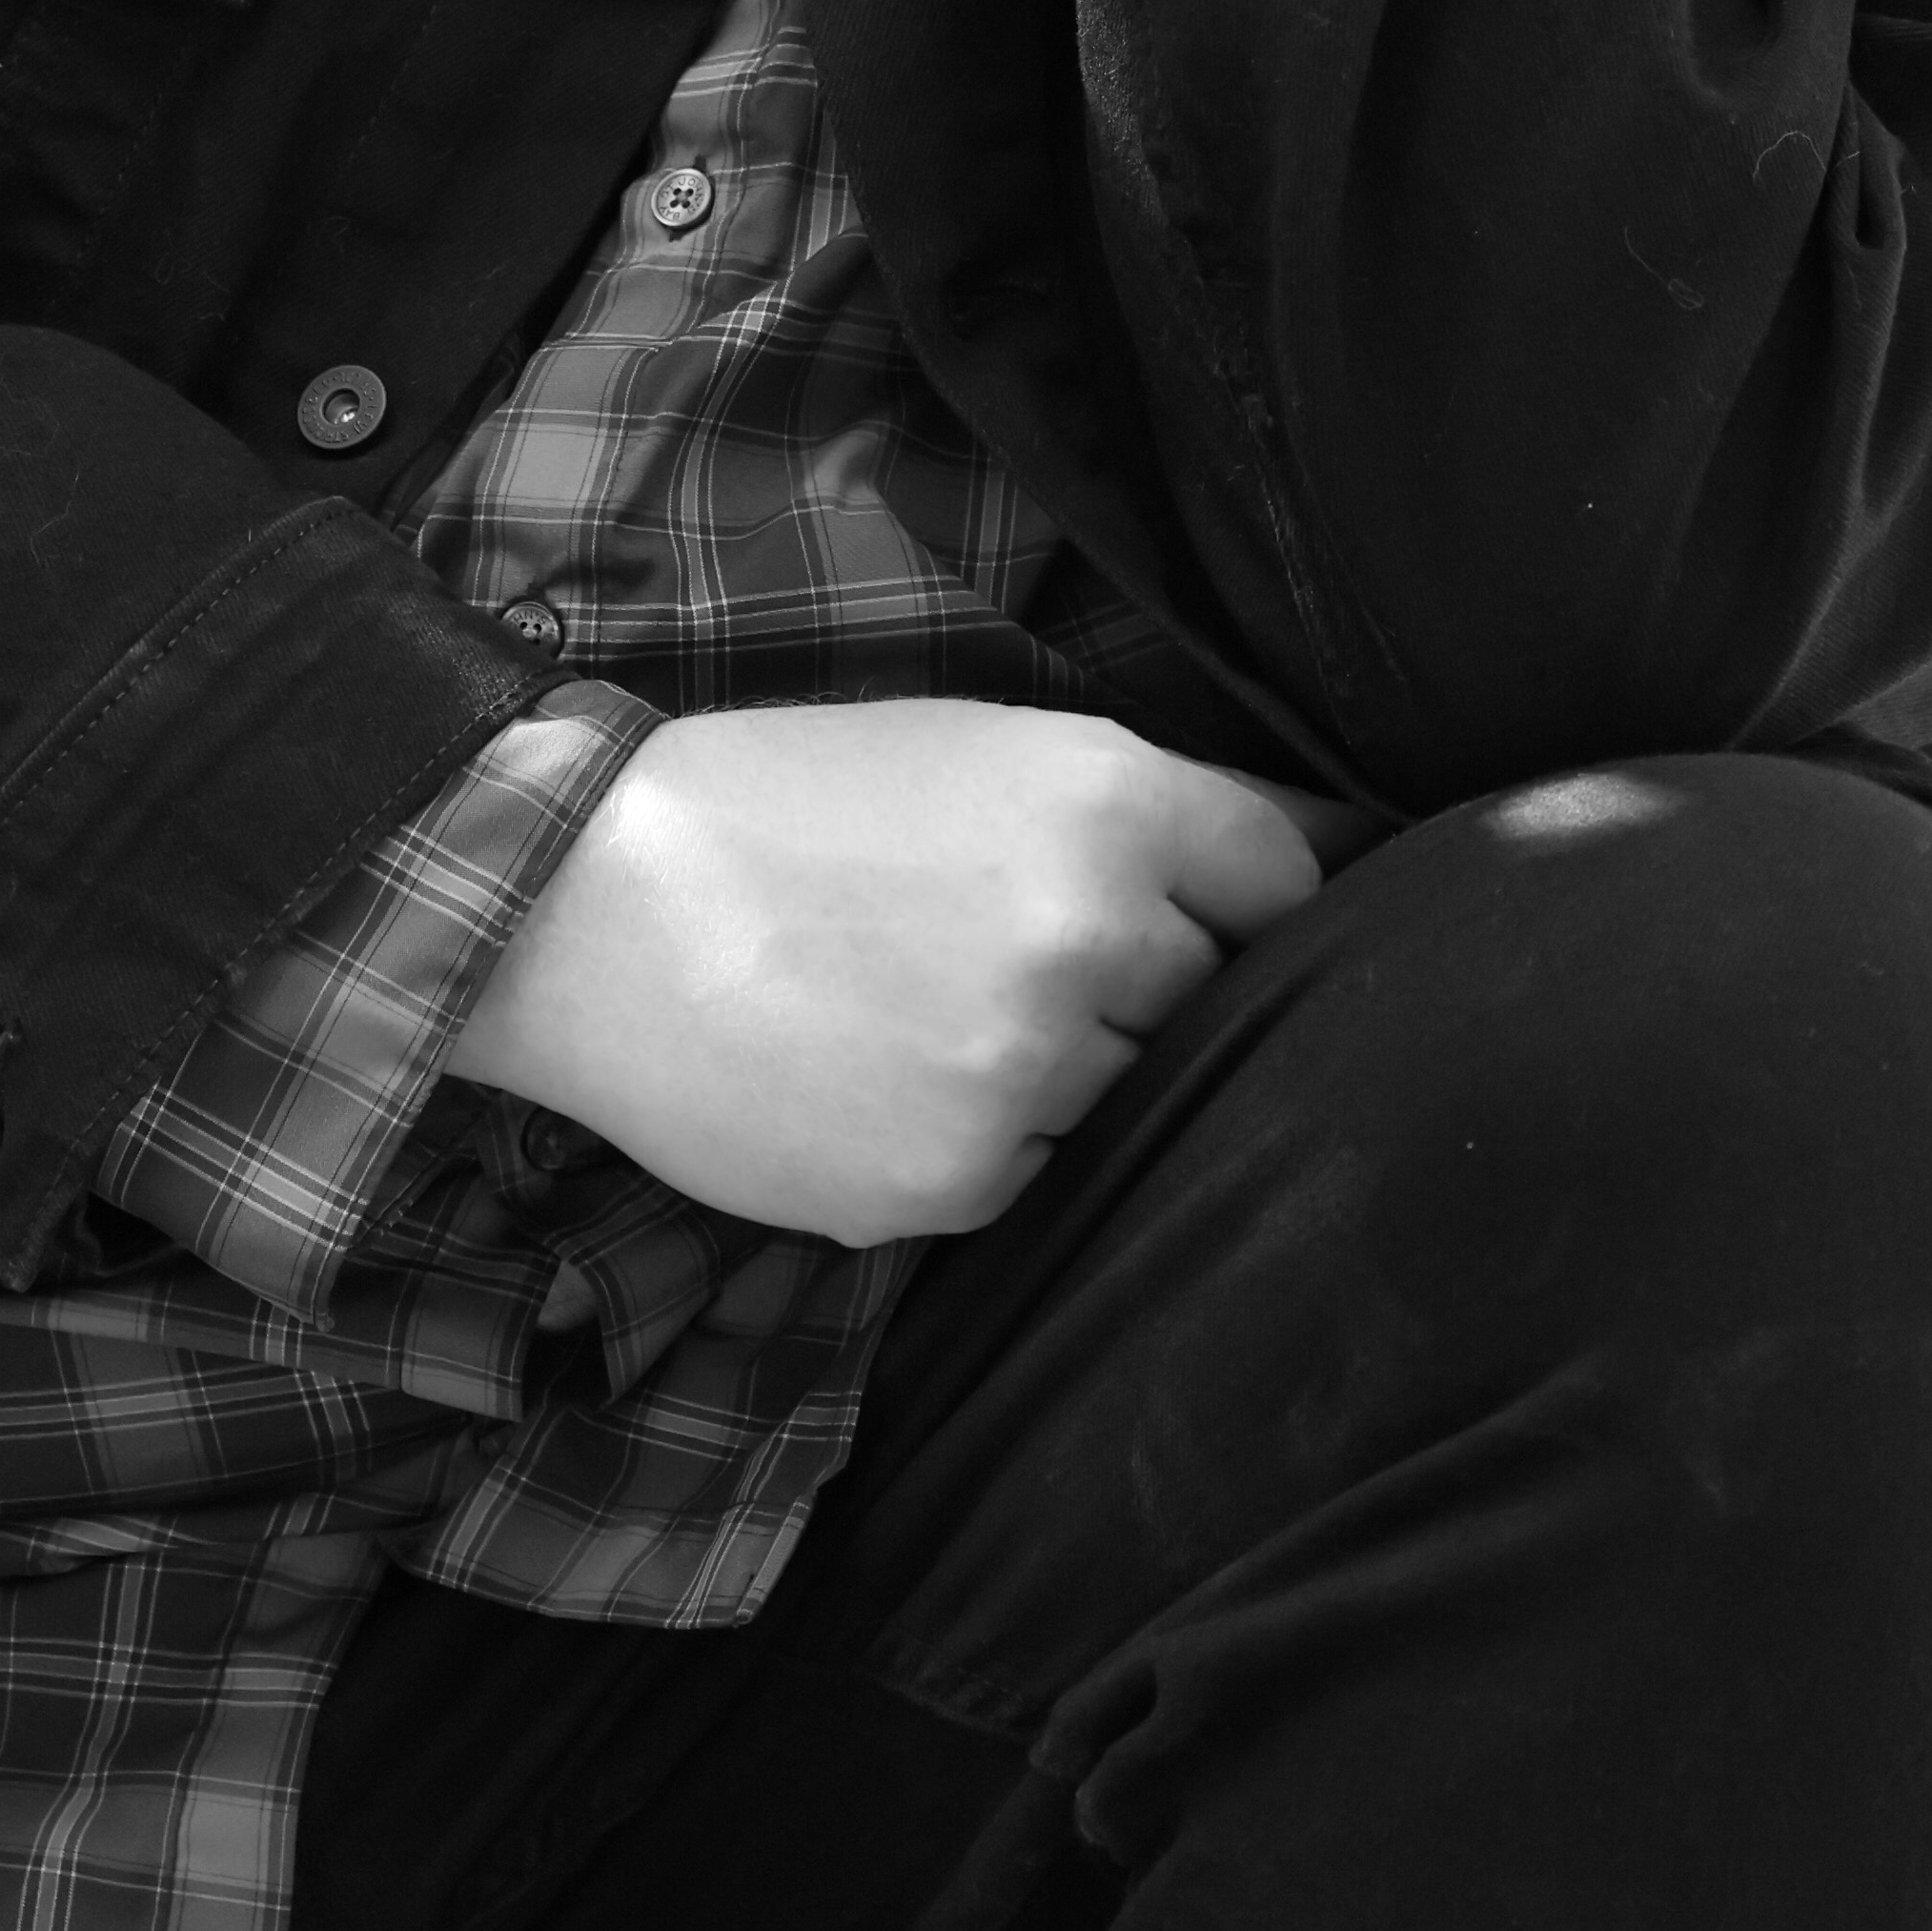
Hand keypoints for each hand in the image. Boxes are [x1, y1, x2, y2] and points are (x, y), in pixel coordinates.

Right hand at [440, 698, 1333, 1246]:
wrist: (594, 902)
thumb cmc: (791, 802)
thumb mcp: (985, 747)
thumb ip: (1147, 808)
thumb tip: (1337, 852)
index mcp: (1112, 800)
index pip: (1288, 883)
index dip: (1242, 901)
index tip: (1191, 912)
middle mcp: (1093, 934)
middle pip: (1213, 996)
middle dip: (1143, 987)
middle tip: (1015, 959)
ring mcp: (1028, 1071)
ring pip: (1126, 1094)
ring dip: (1065, 1073)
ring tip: (935, 1018)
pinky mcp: (959, 1183)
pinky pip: (1036, 1174)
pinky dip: (985, 1143)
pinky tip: (885, 1081)